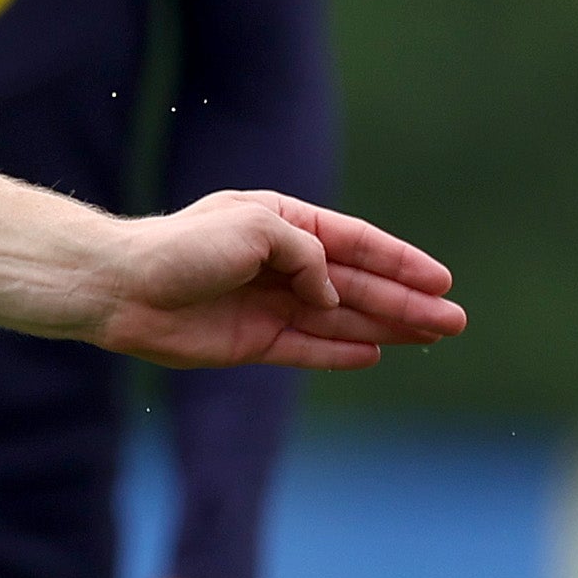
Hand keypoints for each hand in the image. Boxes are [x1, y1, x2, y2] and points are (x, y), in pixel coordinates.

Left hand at [93, 191, 462, 370]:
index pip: (356, 243)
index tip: (441, 281)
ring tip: (432, 336)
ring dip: (386, 327)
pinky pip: (306, 348)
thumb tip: (332, 295)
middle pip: (357, 286)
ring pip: (340, 320)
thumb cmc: (182, 247)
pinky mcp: (249, 341)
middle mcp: (280, 264)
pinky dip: (339, 352)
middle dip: (406, 302)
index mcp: (282, 223)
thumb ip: (307, 255)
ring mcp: (267, 305)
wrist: (121, 287)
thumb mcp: (255, 228)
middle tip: (455, 321)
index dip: (401, 263)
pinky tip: (375, 354)